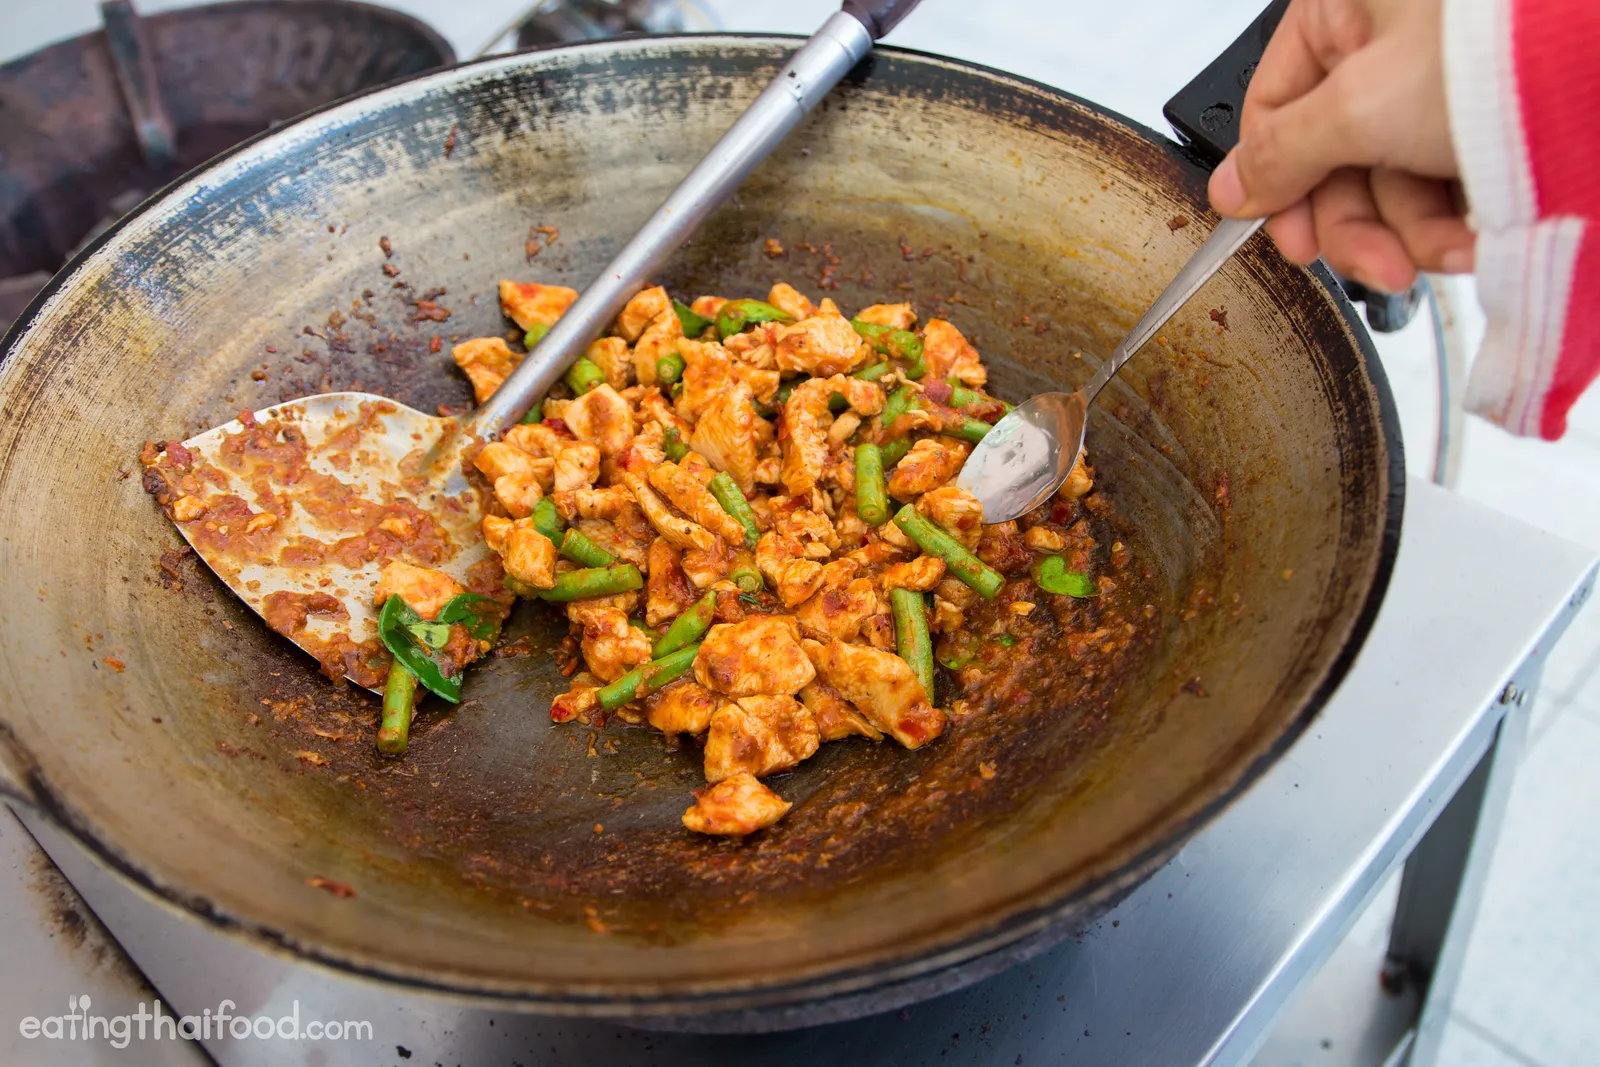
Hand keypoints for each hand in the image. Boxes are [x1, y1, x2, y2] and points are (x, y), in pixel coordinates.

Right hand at [1207, 0, 1473, 292]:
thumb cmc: (1491, 52)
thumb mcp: (1359, 106)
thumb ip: (1279, 153)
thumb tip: (1227, 188)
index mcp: (1342, 11)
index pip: (1274, 111)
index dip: (1277, 186)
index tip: (1290, 241)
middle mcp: (1387, 42)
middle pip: (1335, 159)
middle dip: (1363, 225)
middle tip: (1380, 268)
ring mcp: (1437, 84)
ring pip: (1391, 182)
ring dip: (1416, 233)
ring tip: (1450, 252)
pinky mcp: (1480, 122)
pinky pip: (1441, 185)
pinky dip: (1455, 221)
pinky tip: (1478, 235)